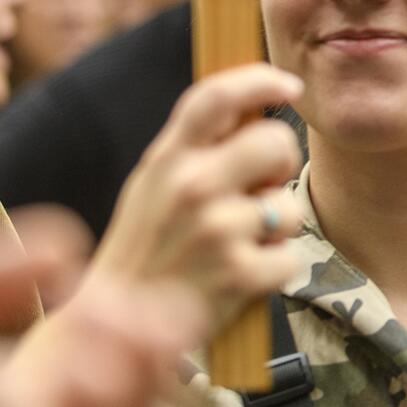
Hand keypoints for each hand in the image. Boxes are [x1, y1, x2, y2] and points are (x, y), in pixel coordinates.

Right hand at [91, 63, 304, 325]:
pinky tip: (240, 278)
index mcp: (166, 159)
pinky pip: (291, 256)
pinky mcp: (239, 275)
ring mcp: (216, 232)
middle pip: (276, 142)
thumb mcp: (154, 185)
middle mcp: (191, 188)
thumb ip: (196, 147)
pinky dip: (274, 270)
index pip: (216, 98)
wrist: (116, 326)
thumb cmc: (146, 247)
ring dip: (275, 226)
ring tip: (237, 244)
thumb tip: (257, 105)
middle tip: (262, 187)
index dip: (259, 80)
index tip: (289, 86)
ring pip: (289, 205)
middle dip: (281, 164)